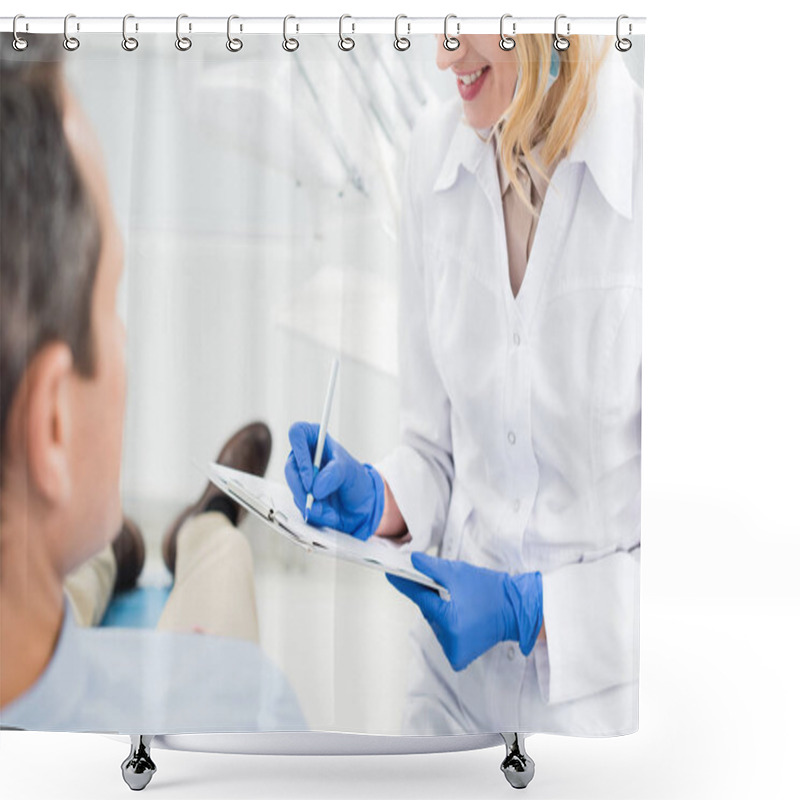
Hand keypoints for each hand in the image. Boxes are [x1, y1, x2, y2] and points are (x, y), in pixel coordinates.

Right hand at [285, 421, 384, 540]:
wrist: (362, 505)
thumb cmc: (356, 479)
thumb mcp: (349, 471)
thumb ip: (333, 475)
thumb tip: (315, 488)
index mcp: (316, 440)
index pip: (297, 433)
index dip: (300, 452)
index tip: (310, 475)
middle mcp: (305, 457)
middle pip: (290, 467)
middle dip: (302, 487)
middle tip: (314, 498)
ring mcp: (302, 478)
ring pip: (294, 489)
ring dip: (311, 503)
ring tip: (329, 510)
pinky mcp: (302, 496)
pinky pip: (301, 505)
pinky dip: (315, 513)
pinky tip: (329, 513)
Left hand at [387, 552, 542, 671]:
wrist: (515, 609)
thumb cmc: (491, 591)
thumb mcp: (458, 573)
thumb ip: (430, 567)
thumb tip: (411, 562)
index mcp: (449, 620)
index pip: (419, 598)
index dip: (404, 584)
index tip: (391, 574)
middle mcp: (450, 640)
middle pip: (427, 611)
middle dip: (432, 597)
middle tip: (446, 586)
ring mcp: (454, 651)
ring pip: (435, 622)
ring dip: (440, 610)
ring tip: (459, 601)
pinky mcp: (459, 657)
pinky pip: (443, 634)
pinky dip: (447, 623)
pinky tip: (461, 616)